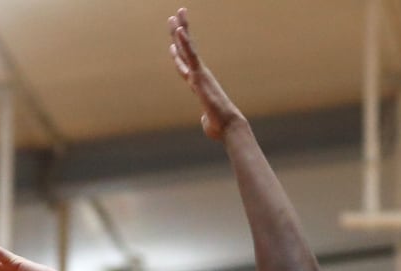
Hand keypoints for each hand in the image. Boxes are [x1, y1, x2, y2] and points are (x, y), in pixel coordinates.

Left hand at [168, 7, 244, 140]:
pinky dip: (185, 43)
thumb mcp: (208, 123)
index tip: (172, 45)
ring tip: (177, 13)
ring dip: (181, 29)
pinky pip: (191, 56)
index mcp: (198, 86)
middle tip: (175, 16)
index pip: (185, 67)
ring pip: (188, 48)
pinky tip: (179, 30)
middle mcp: (199, 76)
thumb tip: (207, 122)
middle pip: (186, 51)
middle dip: (179, 34)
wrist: (228, 126)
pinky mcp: (200, 76)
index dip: (178, 55)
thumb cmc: (220, 128)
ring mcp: (199, 74)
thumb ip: (205, 118)